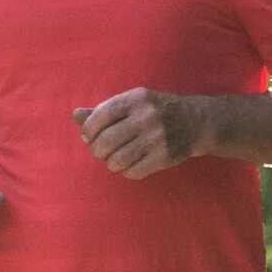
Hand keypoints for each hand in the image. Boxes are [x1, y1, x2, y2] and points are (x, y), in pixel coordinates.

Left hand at [74, 87, 210, 179]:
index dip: (88, 131)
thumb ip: (102, 110)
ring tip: (115, 159)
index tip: (89, 137)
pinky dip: (126, 171)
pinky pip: (132, 172)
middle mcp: (147, 117)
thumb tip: (75, 115)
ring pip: (116, 160)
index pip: (99, 117)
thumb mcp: (131, 103)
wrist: (196, 121)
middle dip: (97, 150)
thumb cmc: (155, 111)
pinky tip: (131, 164)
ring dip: (110, 163)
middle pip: (105, 142)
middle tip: (100, 151)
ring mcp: (157, 138)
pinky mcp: (165, 156)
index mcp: (136, 99)